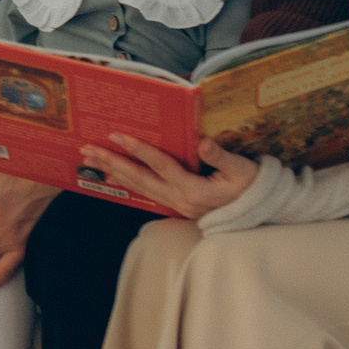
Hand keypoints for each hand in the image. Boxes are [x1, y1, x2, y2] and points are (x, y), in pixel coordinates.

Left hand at [77, 135, 259, 219]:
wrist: (260, 213)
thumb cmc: (253, 187)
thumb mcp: (242, 170)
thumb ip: (221, 157)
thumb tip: (202, 142)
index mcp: (194, 190)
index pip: (160, 166)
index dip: (139, 150)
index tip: (118, 135)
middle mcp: (179, 199)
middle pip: (139, 179)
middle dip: (112, 163)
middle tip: (88, 150)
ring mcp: (176, 205)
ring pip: (139, 187)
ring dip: (115, 172)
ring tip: (92, 160)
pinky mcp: (176, 205)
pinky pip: (146, 193)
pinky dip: (128, 183)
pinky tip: (114, 176)